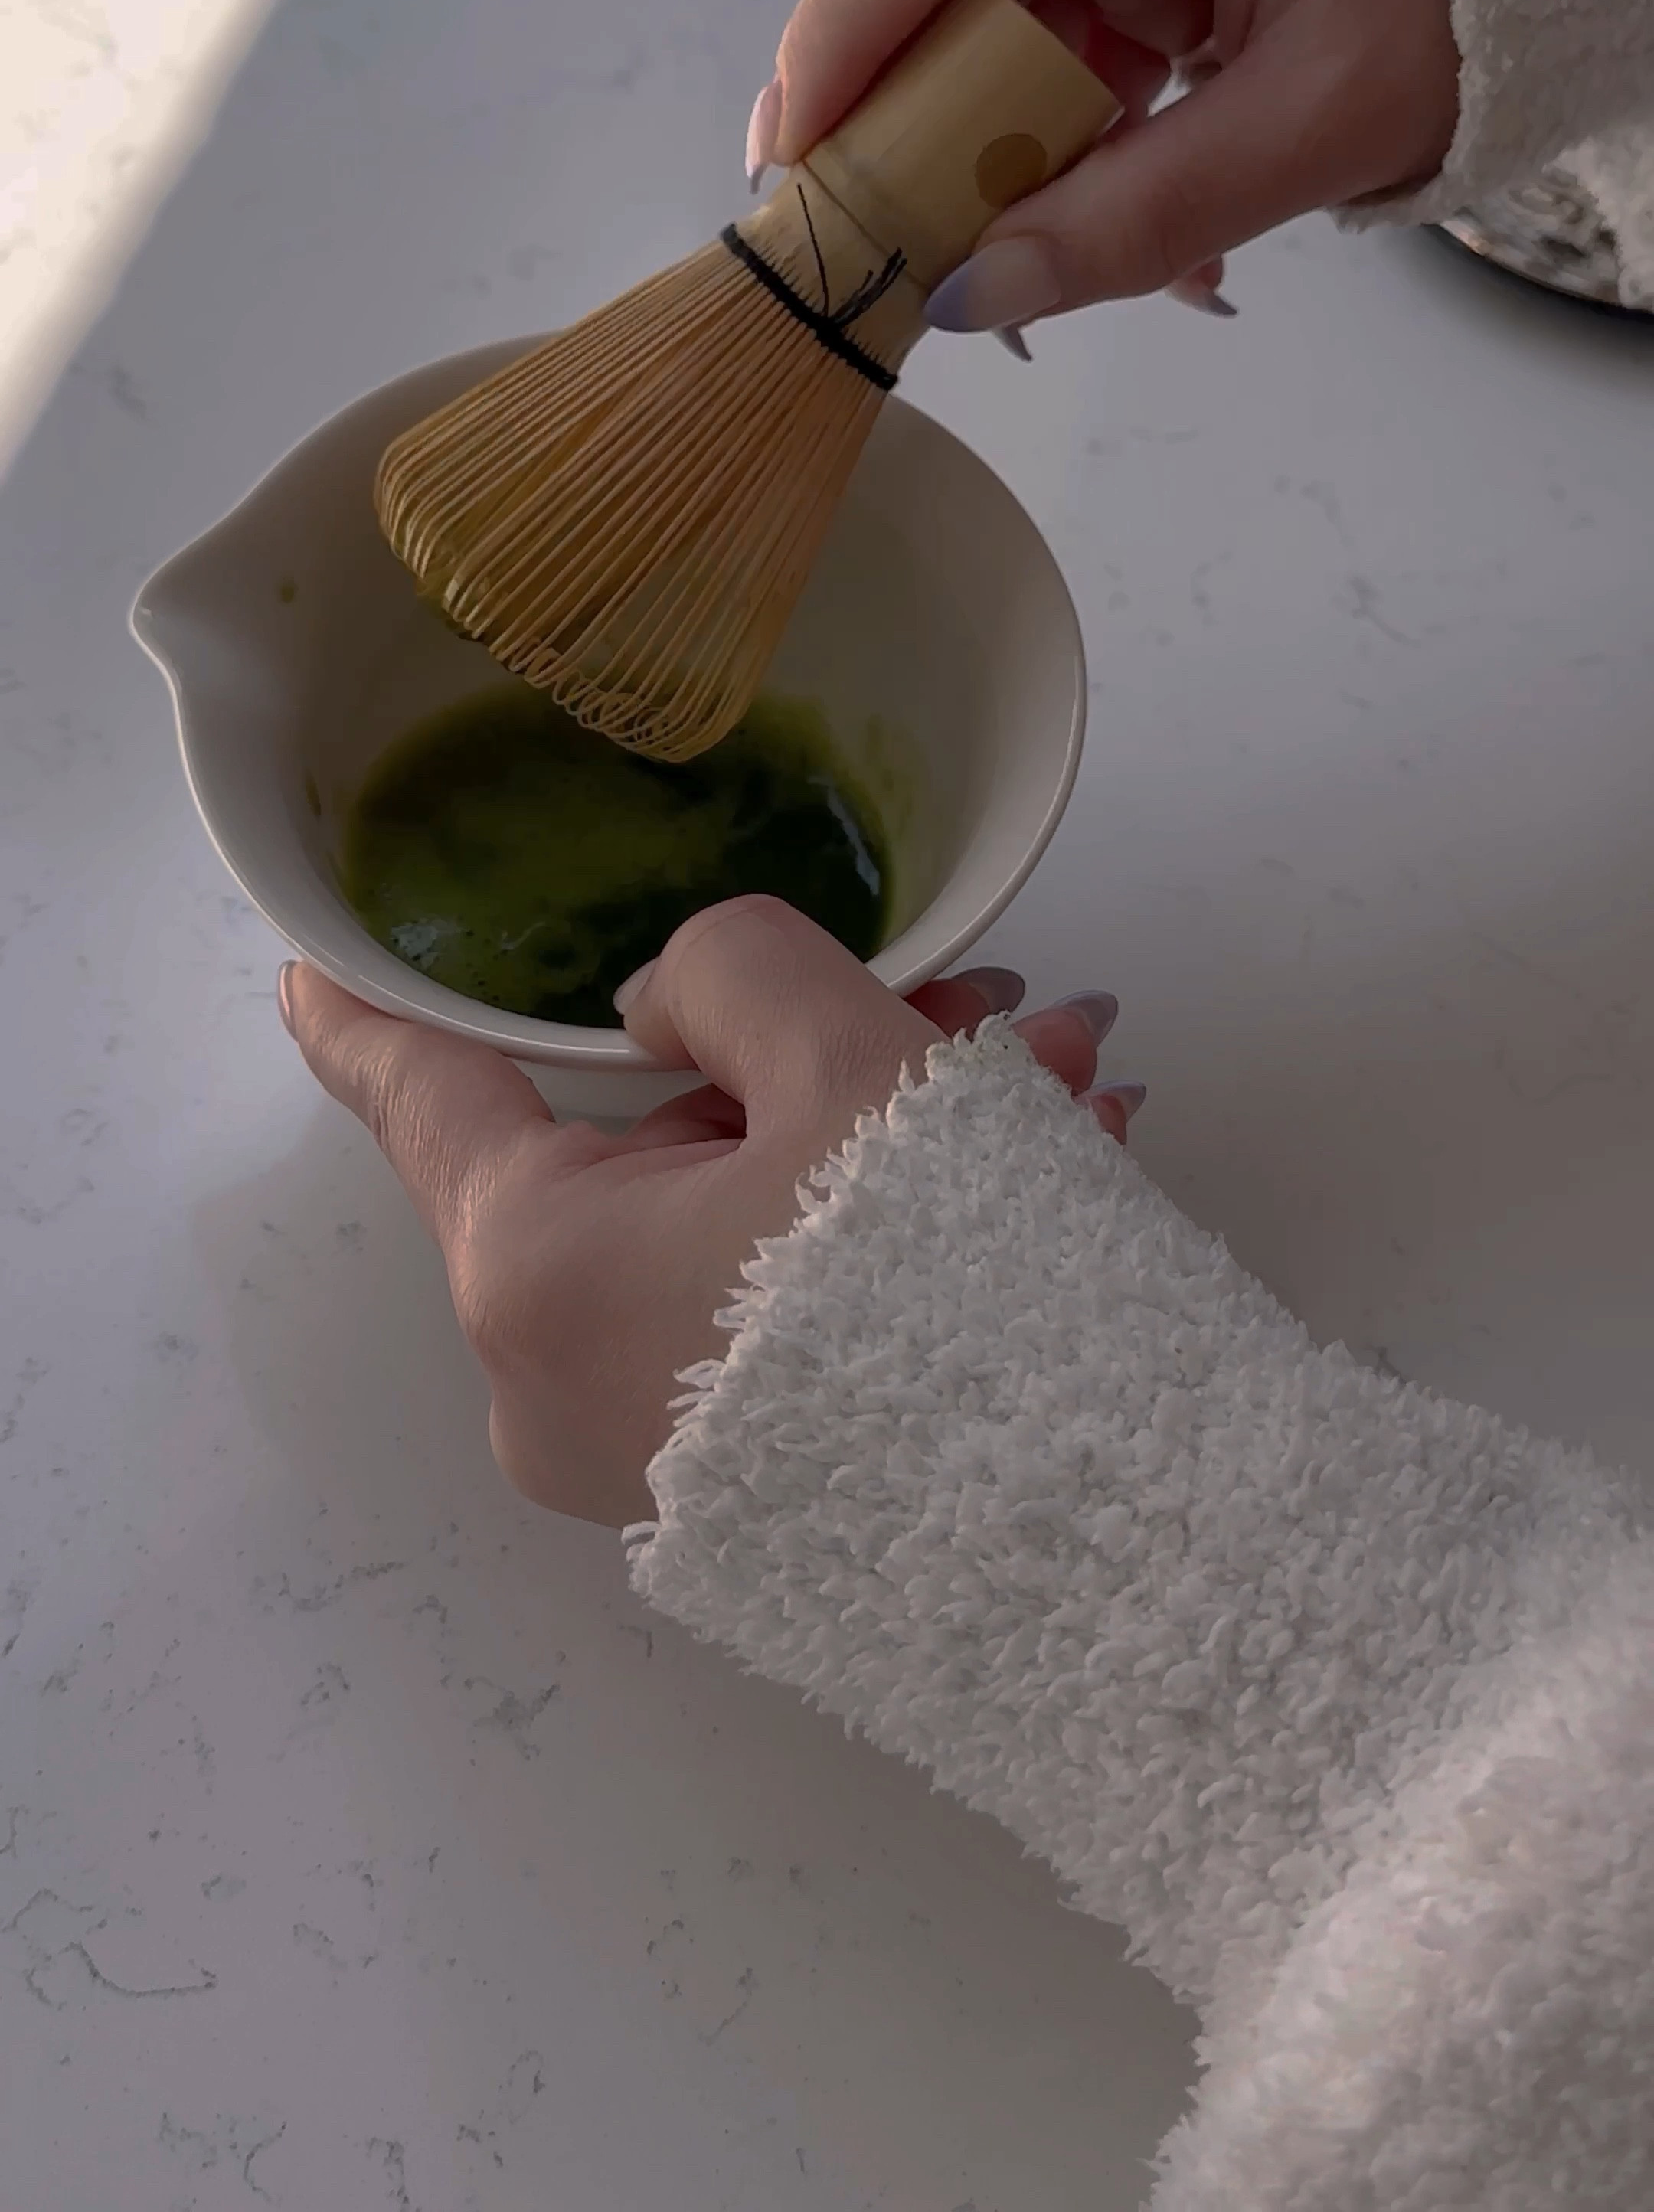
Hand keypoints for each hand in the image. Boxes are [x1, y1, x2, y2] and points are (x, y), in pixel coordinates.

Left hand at [282, 896, 1138, 1528]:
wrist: (1103, 1563)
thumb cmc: (943, 1293)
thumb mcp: (845, 1062)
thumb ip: (729, 974)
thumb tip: (672, 1009)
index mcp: (534, 1260)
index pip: (424, 1094)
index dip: (369, 1014)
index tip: (307, 967)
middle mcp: (555, 1374)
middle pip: (649, 1145)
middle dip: (812, 1057)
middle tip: (977, 1003)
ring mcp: (648, 1453)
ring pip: (742, 1223)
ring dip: (889, 1140)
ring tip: (1064, 1082)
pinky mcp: (748, 1500)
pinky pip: (786, 1315)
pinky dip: (891, 1239)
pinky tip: (1048, 1175)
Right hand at [746, 0, 1458, 328]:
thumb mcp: (1318, 122)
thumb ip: (1143, 214)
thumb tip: (974, 297)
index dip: (849, 32)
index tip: (790, 159)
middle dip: (905, 109)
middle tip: (857, 240)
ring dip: (981, 133)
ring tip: (983, 257)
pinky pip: (1051, 9)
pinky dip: (1047, 116)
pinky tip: (1061, 209)